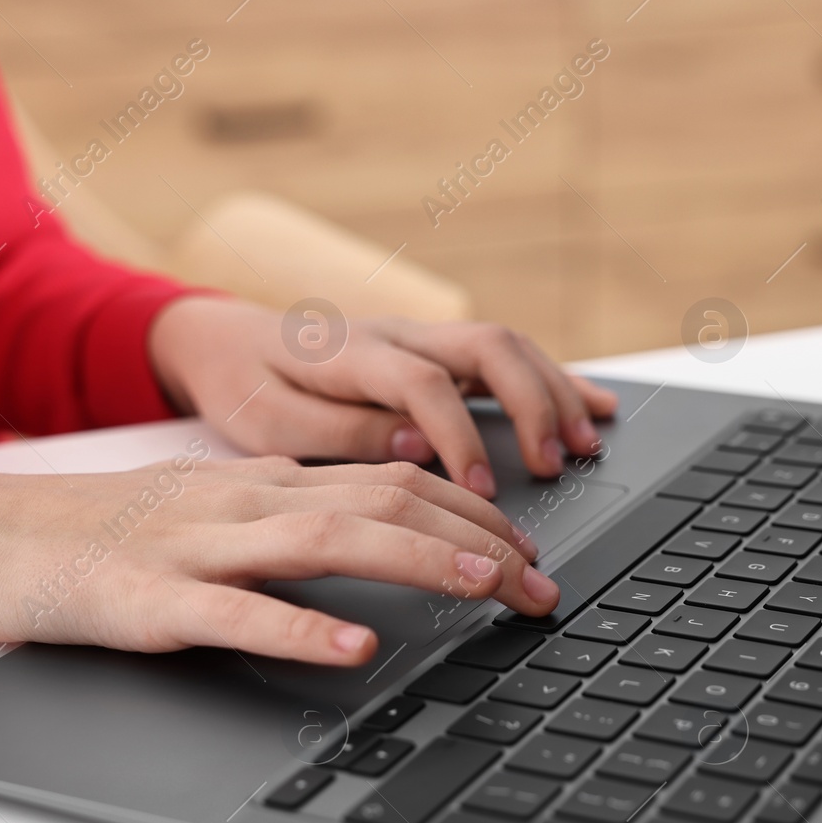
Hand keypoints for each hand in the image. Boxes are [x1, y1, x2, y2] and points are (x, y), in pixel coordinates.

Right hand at [0, 455, 557, 664]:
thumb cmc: (108, 535)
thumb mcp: (218, 512)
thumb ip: (295, 519)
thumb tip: (386, 535)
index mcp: (267, 482)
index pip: (395, 479)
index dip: (475, 511)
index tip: (529, 551)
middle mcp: (248, 501)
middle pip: (385, 502)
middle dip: (479, 540)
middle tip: (544, 585)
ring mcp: (201, 547)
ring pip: (327, 540)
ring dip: (420, 559)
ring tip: (488, 586)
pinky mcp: (152, 601)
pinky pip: (236, 614)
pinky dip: (301, 630)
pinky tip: (355, 649)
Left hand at [147, 296, 617, 498]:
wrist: (224, 340)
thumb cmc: (244, 386)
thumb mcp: (267, 422)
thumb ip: (338, 434)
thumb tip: (414, 448)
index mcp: (352, 352)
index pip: (424, 383)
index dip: (459, 435)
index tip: (483, 488)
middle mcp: (398, 335)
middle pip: (487, 347)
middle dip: (533, 405)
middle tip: (554, 465)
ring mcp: (422, 338)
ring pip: (508, 347)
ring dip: (555, 393)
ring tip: (587, 446)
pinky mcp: (436, 352)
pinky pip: (508, 358)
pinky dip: (557, 381)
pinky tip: (596, 409)